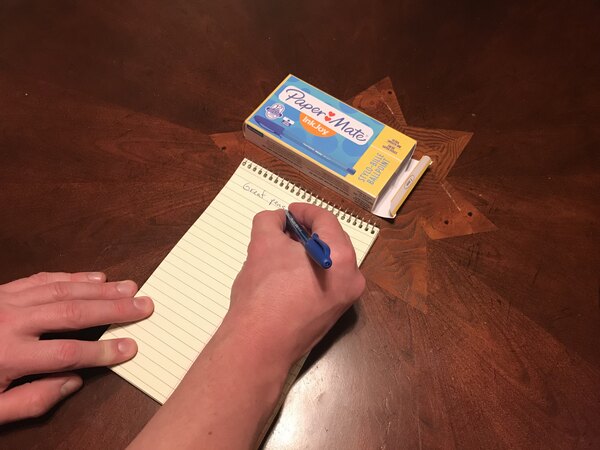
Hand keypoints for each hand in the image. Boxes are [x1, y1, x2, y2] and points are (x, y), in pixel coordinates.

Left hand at [0, 271, 153, 423]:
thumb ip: (33, 401)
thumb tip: (74, 382)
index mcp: (7, 356)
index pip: (68, 353)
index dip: (103, 351)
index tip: (131, 348)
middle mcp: (10, 322)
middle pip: (72, 312)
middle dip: (114, 309)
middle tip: (144, 305)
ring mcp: (5, 301)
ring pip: (62, 290)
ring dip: (99, 288)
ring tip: (129, 287)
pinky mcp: (2, 290)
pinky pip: (42, 278)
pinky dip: (72, 277)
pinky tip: (94, 277)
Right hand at [227, 203, 365, 366]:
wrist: (260, 344)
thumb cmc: (263, 290)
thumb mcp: (262, 244)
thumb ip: (270, 221)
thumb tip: (277, 219)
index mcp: (341, 256)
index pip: (326, 221)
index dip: (304, 211)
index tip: (287, 211)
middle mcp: (352, 277)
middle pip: (332, 241)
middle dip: (308, 231)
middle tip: (285, 228)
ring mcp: (346, 299)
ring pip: (330, 262)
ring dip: (308, 250)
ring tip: (284, 248)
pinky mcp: (334, 314)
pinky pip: (326, 281)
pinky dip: (310, 270)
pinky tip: (288, 272)